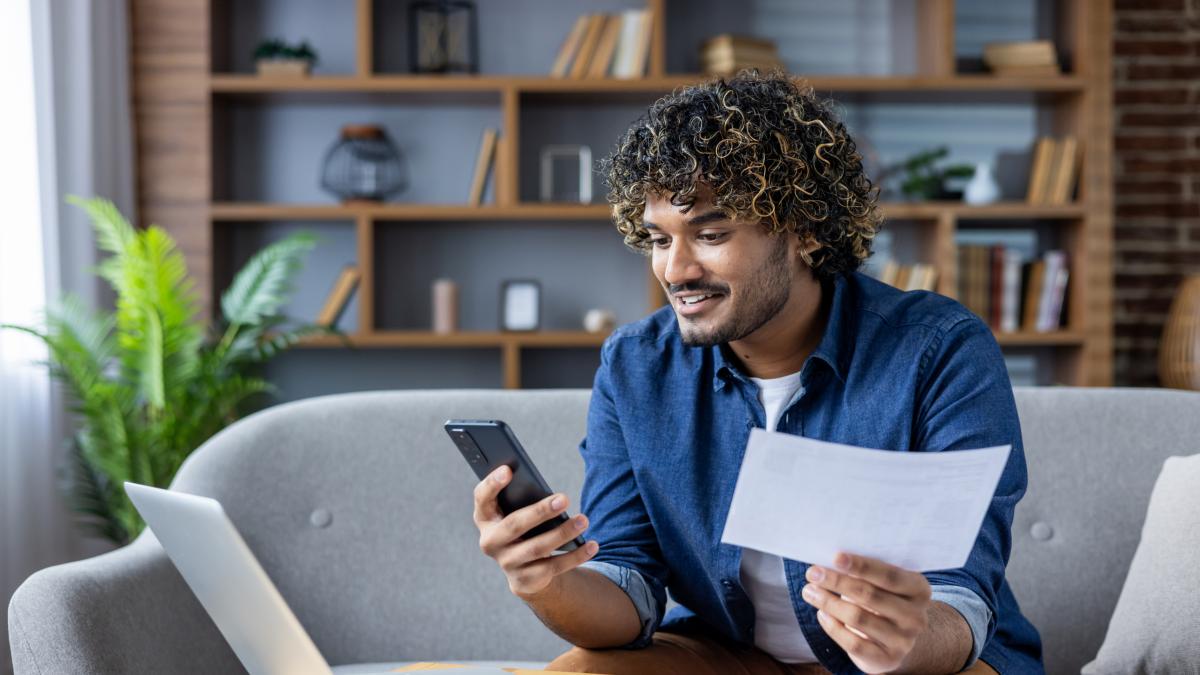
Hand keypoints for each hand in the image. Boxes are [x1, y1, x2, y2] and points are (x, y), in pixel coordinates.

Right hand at [473, 465, 598, 597]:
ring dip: (563, 533)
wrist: (523, 569)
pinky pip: (553, 567)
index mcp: (485, 518)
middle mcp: (490, 542)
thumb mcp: (517, 512)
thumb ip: (523, 500)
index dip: (492, 484)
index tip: (508, 469)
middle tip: (564, 498)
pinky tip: (591, 545)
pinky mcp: (525, 580)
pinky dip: (575, 555)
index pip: (482, 498)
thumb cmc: (523, 527)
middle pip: (514, 525)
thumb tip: (551, 495)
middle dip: (540, 511)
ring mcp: (506, 563)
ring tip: (583, 520)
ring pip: (537, 548)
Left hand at [801, 552, 931, 673]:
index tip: (835, 557)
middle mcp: (916, 616)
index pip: (889, 575)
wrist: (894, 640)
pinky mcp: (888, 660)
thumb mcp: (884, 584)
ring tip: (809, 591)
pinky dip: (833, 628)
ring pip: (858, 618)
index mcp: (919, 589)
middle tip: (812, 572)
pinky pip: (854, 643)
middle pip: (870, 595)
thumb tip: (831, 560)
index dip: (861, 565)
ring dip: (829, 602)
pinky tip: (821, 614)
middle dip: (837, 582)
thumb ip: (866, 572)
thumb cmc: (883, 600)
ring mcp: (904, 641)